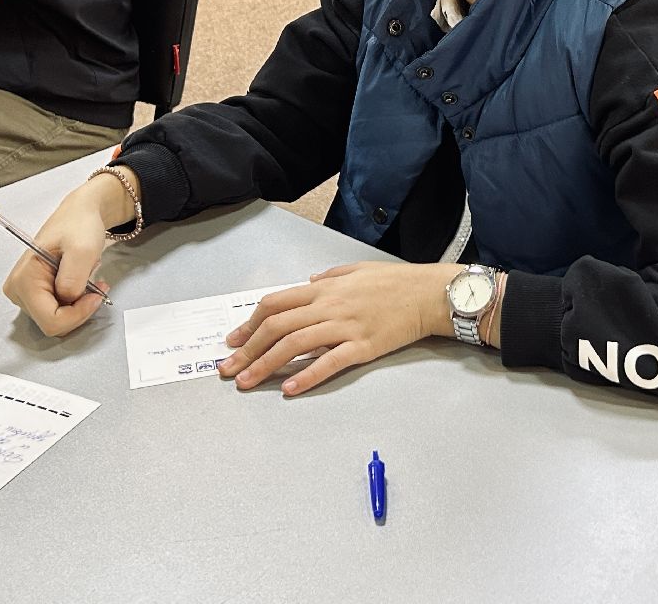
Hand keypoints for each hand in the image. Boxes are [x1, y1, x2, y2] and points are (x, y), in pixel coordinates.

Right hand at [1, 172, 133, 335]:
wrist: (80, 214)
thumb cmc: (79, 226)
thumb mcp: (82, 250)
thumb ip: (73, 280)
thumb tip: (68, 301)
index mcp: (24, 281)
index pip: (50, 321)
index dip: (78, 315)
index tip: (98, 295)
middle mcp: (18, 290)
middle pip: (52, 322)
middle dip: (79, 309)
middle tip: (97, 286)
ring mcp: (25, 293)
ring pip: (56, 318)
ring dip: (78, 304)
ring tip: (87, 278)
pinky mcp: (35, 292)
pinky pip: (58, 310)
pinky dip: (75, 301)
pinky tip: (81, 281)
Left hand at [218, 262, 460, 394]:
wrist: (429, 294)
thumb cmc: (397, 281)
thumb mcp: (358, 269)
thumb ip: (330, 276)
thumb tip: (310, 281)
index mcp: (325, 288)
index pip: (275, 303)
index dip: (250, 323)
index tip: (235, 341)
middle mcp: (329, 306)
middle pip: (277, 327)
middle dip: (247, 350)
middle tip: (228, 369)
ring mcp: (345, 326)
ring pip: (295, 345)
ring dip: (266, 365)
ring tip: (247, 383)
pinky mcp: (363, 346)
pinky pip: (329, 362)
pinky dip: (306, 375)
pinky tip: (290, 388)